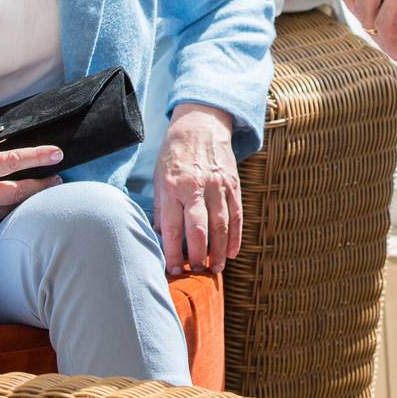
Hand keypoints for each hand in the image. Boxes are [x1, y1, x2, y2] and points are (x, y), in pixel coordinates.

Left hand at [153, 104, 240, 275]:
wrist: (201, 124)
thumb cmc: (175, 153)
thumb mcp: (159, 177)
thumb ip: (162, 208)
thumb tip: (162, 237)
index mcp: (173, 187)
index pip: (173, 228)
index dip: (173, 253)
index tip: (173, 270)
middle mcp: (196, 187)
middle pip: (200, 230)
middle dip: (198, 256)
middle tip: (197, 273)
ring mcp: (218, 186)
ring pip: (221, 226)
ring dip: (219, 251)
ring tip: (215, 269)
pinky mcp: (233, 184)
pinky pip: (237, 215)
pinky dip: (235, 236)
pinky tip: (232, 252)